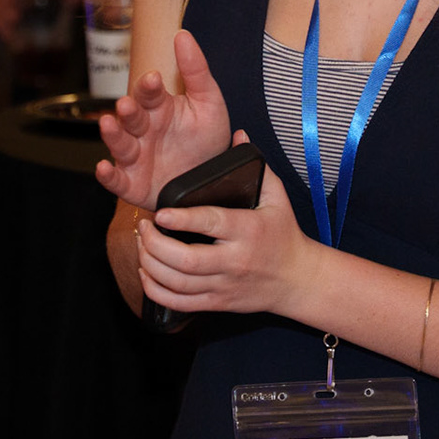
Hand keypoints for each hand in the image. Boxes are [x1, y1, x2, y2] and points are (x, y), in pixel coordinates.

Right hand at [95, 29, 232, 209]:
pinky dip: (107, 176)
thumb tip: (183, 35)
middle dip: (129, 109)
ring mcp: (136, 157)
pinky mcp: (133, 183)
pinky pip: (117, 180)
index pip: (150, 93)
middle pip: (131, 116)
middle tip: (128, 103)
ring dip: (112, 134)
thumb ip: (196, 70)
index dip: (149, 86)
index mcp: (159, 108)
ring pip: (120, 144)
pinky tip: (102, 167)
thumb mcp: (209, 102)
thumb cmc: (206, 138)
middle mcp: (143, 130)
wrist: (212, 181)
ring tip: (109, 124)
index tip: (154, 78)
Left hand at [139, 135, 317, 317]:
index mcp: (248, 230)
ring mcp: (224, 285)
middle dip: (156, 245)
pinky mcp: (217, 303)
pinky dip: (156, 291)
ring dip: (151, 265)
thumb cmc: (283, 233)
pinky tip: (146, 273)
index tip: (160, 212)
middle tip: (143, 227)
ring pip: (179, 284)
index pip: (211, 224)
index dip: (182, 219)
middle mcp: (235, 261)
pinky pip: (180, 304)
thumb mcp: (276, 196)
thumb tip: (238, 134)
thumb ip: (256, 166)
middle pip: (187, 261)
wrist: (297, 279)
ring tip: (142, 245)